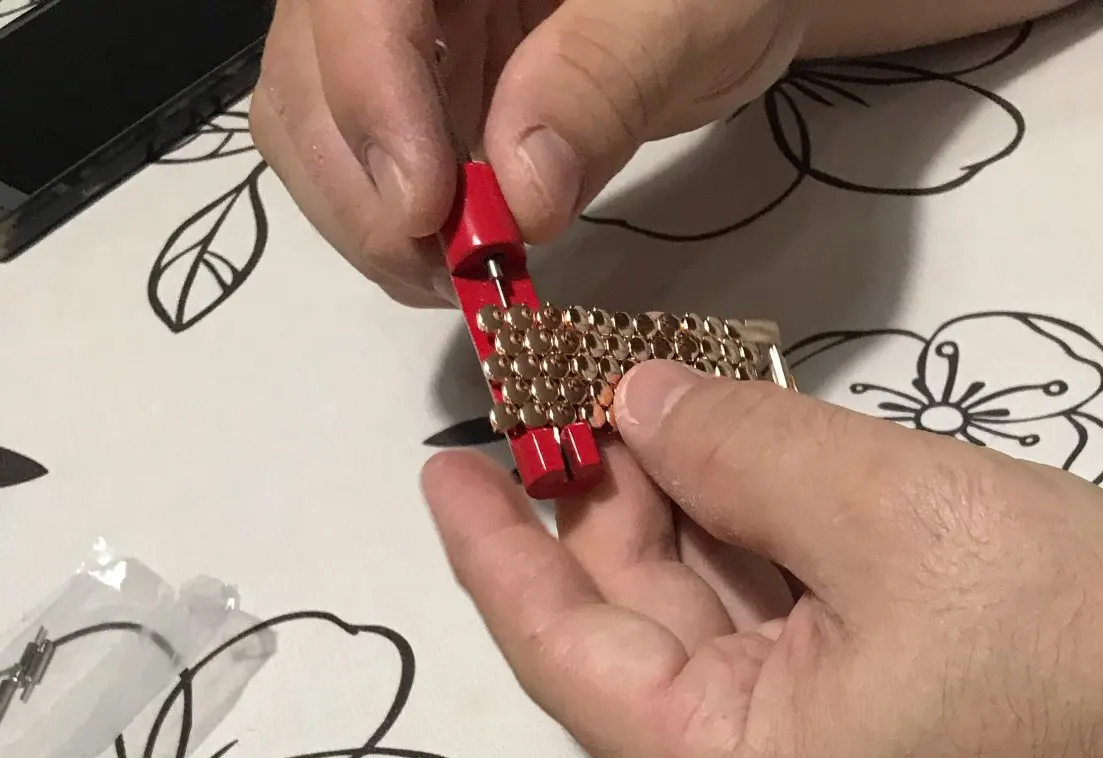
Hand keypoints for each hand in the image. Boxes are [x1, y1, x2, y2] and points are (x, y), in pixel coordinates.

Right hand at [250, 0, 814, 304]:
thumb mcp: (686, 14)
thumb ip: (601, 81)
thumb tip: (520, 191)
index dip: (369, 99)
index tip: (425, 208)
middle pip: (309, 68)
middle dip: (364, 187)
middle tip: (451, 276)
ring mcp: (400, 27)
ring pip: (314, 123)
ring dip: (372, 220)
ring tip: (461, 279)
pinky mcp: (421, 85)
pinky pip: (367, 159)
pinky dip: (401, 225)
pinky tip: (463, 259)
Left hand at [423, 362, 1102, 757]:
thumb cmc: (1071, 637)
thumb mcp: (884, 507)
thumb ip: (733, 448)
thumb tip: (635, 408)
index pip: (564, 656)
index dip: (495, 551)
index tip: (442, 462)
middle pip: (631, 652)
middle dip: (598, 519)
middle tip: (570, 395)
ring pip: (704, 654)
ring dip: (677, 538)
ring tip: (652, 418)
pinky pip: (770, 673)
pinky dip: (747, 580)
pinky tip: (739, 488)